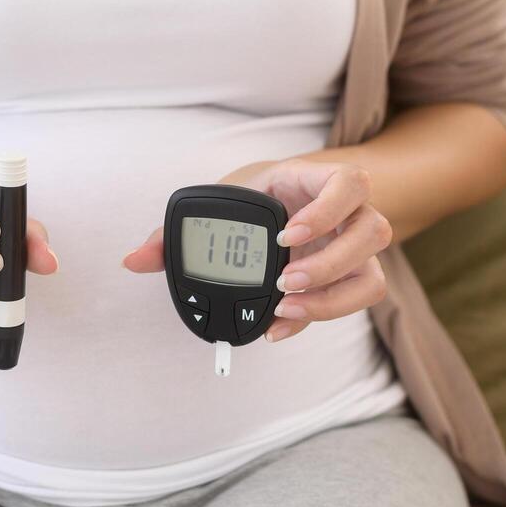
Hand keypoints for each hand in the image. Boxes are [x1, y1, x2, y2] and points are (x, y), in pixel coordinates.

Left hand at [122, 158, 389, 342]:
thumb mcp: (218, 202)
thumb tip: (134, 261)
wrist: (280, 203)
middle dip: (327, 263)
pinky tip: (281, 326)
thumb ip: (174, 233)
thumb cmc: (255, 197)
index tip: (287, 236)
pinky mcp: (351, 277)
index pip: (348, 183)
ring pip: (372, 273)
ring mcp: (354, 248)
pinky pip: (356, 300)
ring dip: (332, 297)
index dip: (326, 211)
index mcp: (315, 180)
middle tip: (284, 281)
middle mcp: (348, 213)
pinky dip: (322, 316)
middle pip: (372, 231)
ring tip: (285, 307)